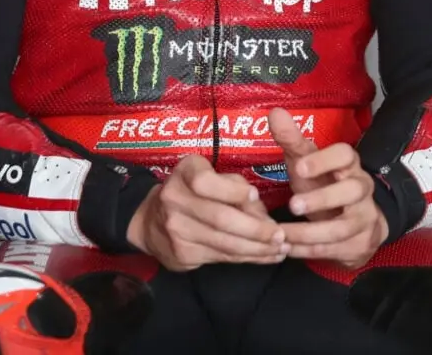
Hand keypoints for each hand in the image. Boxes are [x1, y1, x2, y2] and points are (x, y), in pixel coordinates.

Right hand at [125, 154, 287, 271]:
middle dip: (256, 230)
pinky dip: (246, 258)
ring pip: (224, 243)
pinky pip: (221, 257)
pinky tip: (265, 257)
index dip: (232, 191)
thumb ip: (235, 188)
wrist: (149, 222)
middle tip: (281, 235)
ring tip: (280, 249)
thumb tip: (260, 210)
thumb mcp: (211, 177)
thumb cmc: (192, 192)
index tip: (254, 196)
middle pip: (219, 218)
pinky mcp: (181, 255)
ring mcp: (176, 230)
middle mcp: (175, 200)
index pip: (205, 182)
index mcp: (185, 173)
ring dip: (257, 249)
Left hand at [269, 107, 387, 268]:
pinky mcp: (360, 243)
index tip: (300, 166)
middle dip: (322, 199)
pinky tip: (288, 249)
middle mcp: (361, 189)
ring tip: (282, 235)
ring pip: (343, 227)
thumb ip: (292, 141)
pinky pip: (336, 249)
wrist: (354, 224)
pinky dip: (310, 251)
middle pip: (352, 190)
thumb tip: (275, 112)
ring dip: (310, 233)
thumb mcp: (307, 164)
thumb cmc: (323, 185)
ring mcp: (365, 218)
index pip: (346, 155)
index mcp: (348, 165)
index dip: (324, 160)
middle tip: (292, 205)